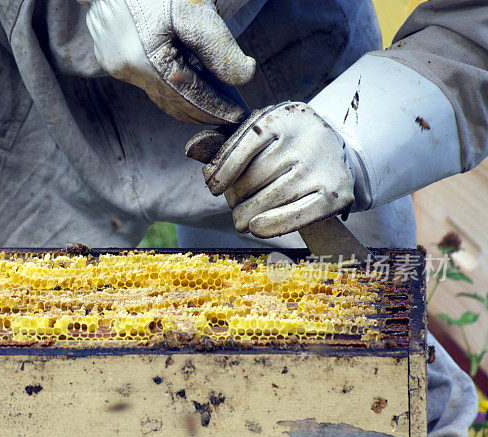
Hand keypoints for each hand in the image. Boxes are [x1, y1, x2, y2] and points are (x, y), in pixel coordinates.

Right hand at [84, 0, 255, 124]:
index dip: (216, 108)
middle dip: (202, 111)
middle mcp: (128, 71)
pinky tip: (187, 83)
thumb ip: (218, 47)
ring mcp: (116, 65)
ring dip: (186, 102)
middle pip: (172, 102)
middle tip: (228, 115)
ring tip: (212, 103)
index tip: (237, 116)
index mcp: (147, 62)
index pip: (190, 96)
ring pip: (158, 94)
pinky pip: (146, 81)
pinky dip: (169, 87)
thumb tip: (242, 77)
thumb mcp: (192, 10)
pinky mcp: (111, 57)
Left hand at [186, 102, 366, 237]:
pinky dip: (271, 225)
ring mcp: (323, 165)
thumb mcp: (260, 134)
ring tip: (242, 219)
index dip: (222, 172)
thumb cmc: (285, 146)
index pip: (243, 146)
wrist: (338, 154)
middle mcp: (307, 137)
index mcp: (284, 116)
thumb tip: (191, 149)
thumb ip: (226, 143)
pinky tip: (256, 228)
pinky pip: (295, 215)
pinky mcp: (336, 192)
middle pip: (253, 177)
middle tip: (235, 204)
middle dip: (236, 196)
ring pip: (269, 198)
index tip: (214, 189)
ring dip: (247, 214)